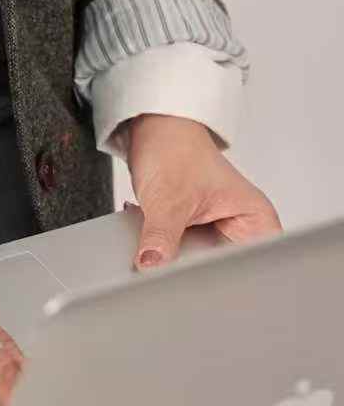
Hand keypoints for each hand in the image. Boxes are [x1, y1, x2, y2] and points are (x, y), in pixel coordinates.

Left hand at [123, 114, 282, 270]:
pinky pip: (179, 253)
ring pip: (196, 264)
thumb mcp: (169, 199)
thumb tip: (153, 265)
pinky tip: (148, 232)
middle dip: (189, 266)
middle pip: (221, 269)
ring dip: (170, 255)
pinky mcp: (196, 232)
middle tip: (165, 259)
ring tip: (154, 237)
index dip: (222, 276)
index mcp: (257, 220)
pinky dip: (161, 246)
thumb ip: (161, 237)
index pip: (251, 265)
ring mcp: (219, 231)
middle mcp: (243, 229)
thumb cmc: (176, 148)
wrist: (153, 129)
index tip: (193, 276)